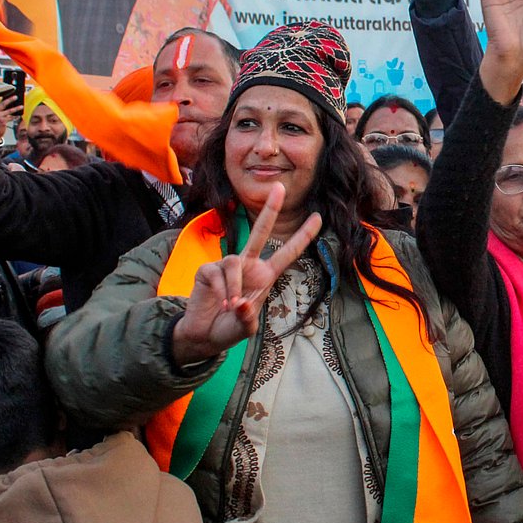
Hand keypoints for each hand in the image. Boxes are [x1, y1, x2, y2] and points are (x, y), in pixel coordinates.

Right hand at [0, 95, 22, 141]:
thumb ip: (0, 110)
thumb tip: (10, 104)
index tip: (0, 90)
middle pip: (3, 104)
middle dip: (10, 100)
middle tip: (16, 96)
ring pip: (9, 111)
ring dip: (16, 108)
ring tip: (21, 106)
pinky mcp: (2, 121)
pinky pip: (11, 118)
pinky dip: (15, 117)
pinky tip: (19, 116)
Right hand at [172, 183, 321, 366]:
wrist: (204, 335)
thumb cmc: (229, 328)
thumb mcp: (246, 327)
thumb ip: (247, 318)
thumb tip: (240, 304)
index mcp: (265, 275)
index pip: (287, 252)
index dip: (303, 236)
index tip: (318, 217)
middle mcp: (248, 265)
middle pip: (260, 231)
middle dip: (270, 209)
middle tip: (280, 187)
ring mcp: (227, 265)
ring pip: (235, 262)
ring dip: (235, 287)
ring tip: (231, 306)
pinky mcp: (208, 269)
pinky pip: (219, 272)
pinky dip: (222, 290)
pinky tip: (221, 302)